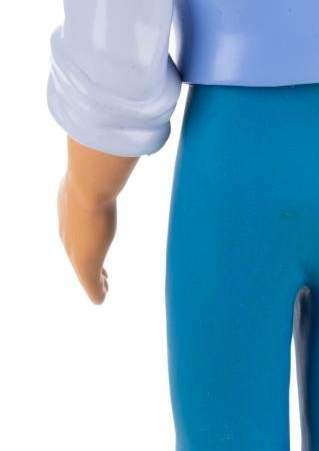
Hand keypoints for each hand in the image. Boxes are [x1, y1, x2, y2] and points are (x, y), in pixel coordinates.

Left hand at [57, 173, 116, 303]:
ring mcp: (75, 248)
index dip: (83, 239)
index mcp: (68, 209)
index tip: (93, 244)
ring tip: (104, 287)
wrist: (88, 187)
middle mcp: (68, 231)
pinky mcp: (85, 264)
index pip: (73, 229)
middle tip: (99, 270)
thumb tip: (118, 152)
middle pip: (76, 251)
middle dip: (88, 260)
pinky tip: (100, 299)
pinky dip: (95, 291)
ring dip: (94, 278)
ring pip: (83, 269)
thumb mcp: (96, 168)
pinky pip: (90, 284)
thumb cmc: (95, 174)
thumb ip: (104, 166)